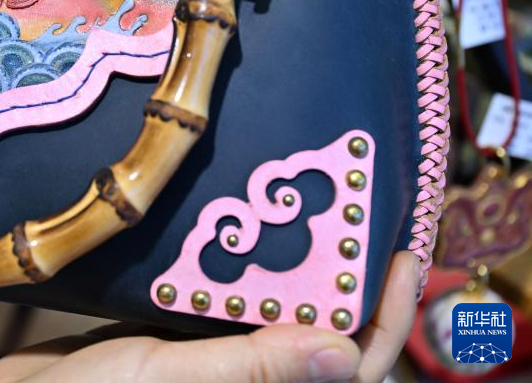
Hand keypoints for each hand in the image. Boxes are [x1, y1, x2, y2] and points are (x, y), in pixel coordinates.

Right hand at [0, 251, 419, 382]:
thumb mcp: (168, 380)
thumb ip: (255, 368)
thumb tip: (348, 350)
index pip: (349, 367)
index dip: (386, 319)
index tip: (403, 254)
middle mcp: (245, 380)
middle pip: (317, 333)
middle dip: (344, 278)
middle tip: (359, 211)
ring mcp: (213, 360)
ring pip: (273, 313)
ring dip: (293, 266)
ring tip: (310, 206)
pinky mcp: (179, 339)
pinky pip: (225, 302)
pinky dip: (240, 267)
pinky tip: (239, 227)